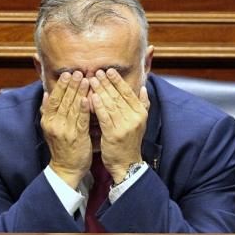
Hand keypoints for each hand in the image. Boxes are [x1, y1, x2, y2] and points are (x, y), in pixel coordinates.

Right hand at [41, 71, 91, 186]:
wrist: (65, 169)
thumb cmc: (62, 147)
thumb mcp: (50, 128)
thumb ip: (48, 111)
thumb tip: (45, 94)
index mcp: (47, 121)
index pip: (53, 99)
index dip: (60, 86)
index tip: (67, 74)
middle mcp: (54, 124)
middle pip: (62, 100)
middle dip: (71, 85)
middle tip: (78, 71)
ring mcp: (64, 130)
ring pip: (72, 107)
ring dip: (78, 92)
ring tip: (85, 79)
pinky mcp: (76, 137)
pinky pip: (80, 120)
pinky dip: (83, 108)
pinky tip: (88, 98)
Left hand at [89, 68, 150, 182]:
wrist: (127, 164)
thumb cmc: (130, 142)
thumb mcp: (140, 122)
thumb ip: (143, 104)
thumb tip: (144, 88)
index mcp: (141, 113)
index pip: (128, 92)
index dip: (118, 81)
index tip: (109, 71)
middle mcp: (135, 117)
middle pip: (118, 96)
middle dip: (106, 82)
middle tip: (96, 71)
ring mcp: (125, 126)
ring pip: (110, 104)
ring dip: (100, 90)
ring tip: (90, 80)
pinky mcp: (114, 134)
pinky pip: (104, 116)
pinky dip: (98, 105)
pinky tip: (91, 96)